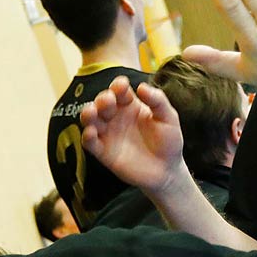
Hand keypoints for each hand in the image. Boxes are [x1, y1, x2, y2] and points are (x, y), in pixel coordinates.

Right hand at [80, 77, 185, 194]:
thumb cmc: (169, 142)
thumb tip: (141, 86)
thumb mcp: (168, 118)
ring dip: (88, 113)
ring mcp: (108, 134)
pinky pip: (90, 143)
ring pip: (91, 120)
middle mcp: (116, 117)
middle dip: (102, 99)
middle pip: (102, 102)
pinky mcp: (104, 152)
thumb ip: (158, 101)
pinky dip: (87, 137)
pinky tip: (91, 132)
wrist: (167, 171)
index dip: (118, 86)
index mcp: (131, 105)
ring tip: (91, 112)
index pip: (119, 91)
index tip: (121, 86)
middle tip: (108, 100)